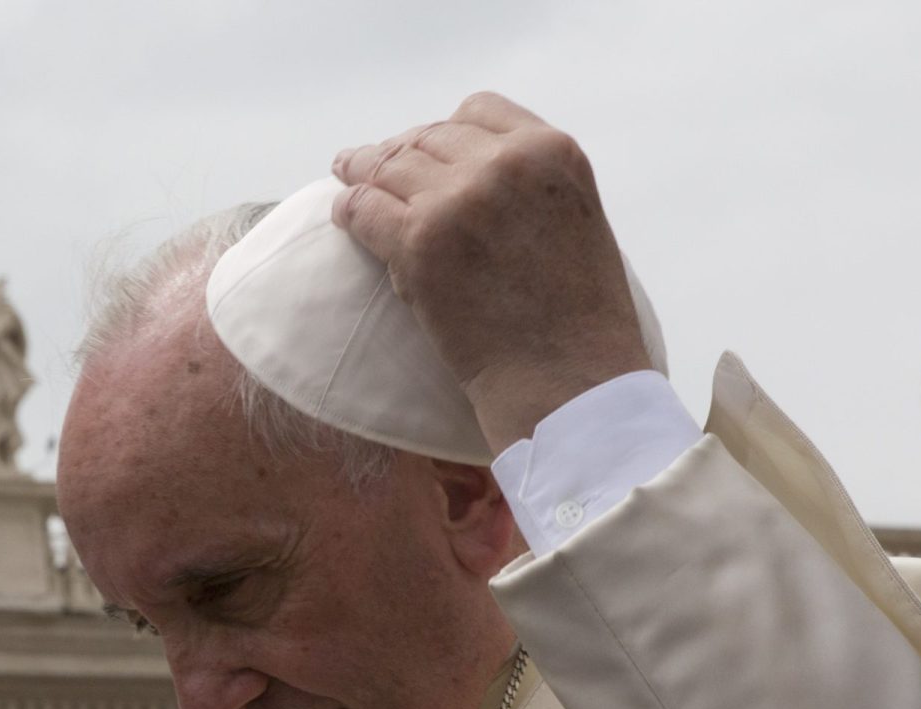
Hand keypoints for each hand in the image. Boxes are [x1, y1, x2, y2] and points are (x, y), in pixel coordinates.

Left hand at [329, 92, 651, 452]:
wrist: (571, 384)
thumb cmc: (578, 323)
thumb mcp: (575, 223)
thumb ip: (530, 187)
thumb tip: (466, 173)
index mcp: (552, 152)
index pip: (479, 111)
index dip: (445, 131)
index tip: (427, 150)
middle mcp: (506, 164)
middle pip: (427, 138)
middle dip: (398, 153)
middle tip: (367, 164)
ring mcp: (460, 201)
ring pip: (389, 167)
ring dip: (364, 175)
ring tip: (347, 179)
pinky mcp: (420, 244)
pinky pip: (364, 208)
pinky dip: (349, 210)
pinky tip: (343, 215)